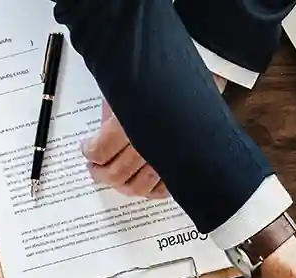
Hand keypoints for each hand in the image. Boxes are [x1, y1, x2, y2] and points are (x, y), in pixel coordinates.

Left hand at [83, 75, 226, 199]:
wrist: (207, 69)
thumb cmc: (164, 75)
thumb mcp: (127, 87)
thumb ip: (112, 112)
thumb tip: (101, 131)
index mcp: (130, 123)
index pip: (100, 152)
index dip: (90, 153)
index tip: (87, 149)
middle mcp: (149, 146)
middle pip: (116, 175)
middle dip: (100, 173)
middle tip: (95, 168)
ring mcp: (168, 158)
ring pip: (138, 188)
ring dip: (121, 185)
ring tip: (114, 176)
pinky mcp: (184, 164)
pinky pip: (163, 190)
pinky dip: (150, 190)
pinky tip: (142, 181)